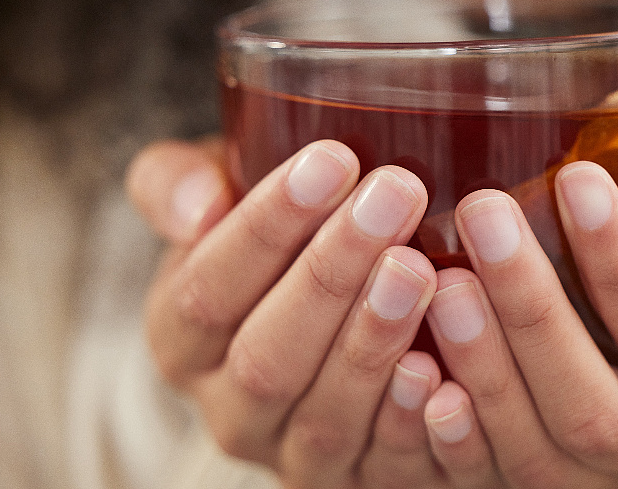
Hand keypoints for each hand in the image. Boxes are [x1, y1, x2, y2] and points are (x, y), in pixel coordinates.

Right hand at [126, 138, 501, 487]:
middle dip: (332, 272)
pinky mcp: (356, 484)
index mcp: (180, 339)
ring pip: (325, 414)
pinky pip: (381, 464)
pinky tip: (439, 365)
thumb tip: (198, 203)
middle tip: (395, 195)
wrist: (335, 302)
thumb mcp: (217, 192)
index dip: (267, 227)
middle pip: (267, 356)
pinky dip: (408, 420)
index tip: (332, 160)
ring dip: (372, 340)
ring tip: (421, 265)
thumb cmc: (280, 235)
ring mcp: (292, 456)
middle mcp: (229, 409)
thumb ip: (177, 182)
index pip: (208, 289)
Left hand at [420, 155, 617, 486]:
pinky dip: (449, 435)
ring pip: (536, 456)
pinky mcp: (544, 478)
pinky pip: (491, 482)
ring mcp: (604, 477)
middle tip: (484, 217)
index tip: (576, 180)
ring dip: (483, 371)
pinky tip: (414, 368)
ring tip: (441, 281)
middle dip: (532, 313)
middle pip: (594, 411)